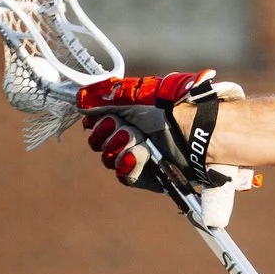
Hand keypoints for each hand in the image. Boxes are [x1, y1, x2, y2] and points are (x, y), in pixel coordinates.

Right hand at [78, 70, 240, 193]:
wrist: (194, 129)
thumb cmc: (171, 108)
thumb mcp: (136, 96)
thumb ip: (106, 97)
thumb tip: (80, 101)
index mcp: (126, 118)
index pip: (95, 126)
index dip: (95, 124)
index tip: (99, 119)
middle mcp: (131, 138)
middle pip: (98, 144)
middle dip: (107, 135)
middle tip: (125, 128)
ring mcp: (140, 158)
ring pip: (109, 160)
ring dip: (119, 148)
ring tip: (138, 140)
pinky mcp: (150, 177)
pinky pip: (126, 177)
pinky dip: (127, 165)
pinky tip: (137, 155)